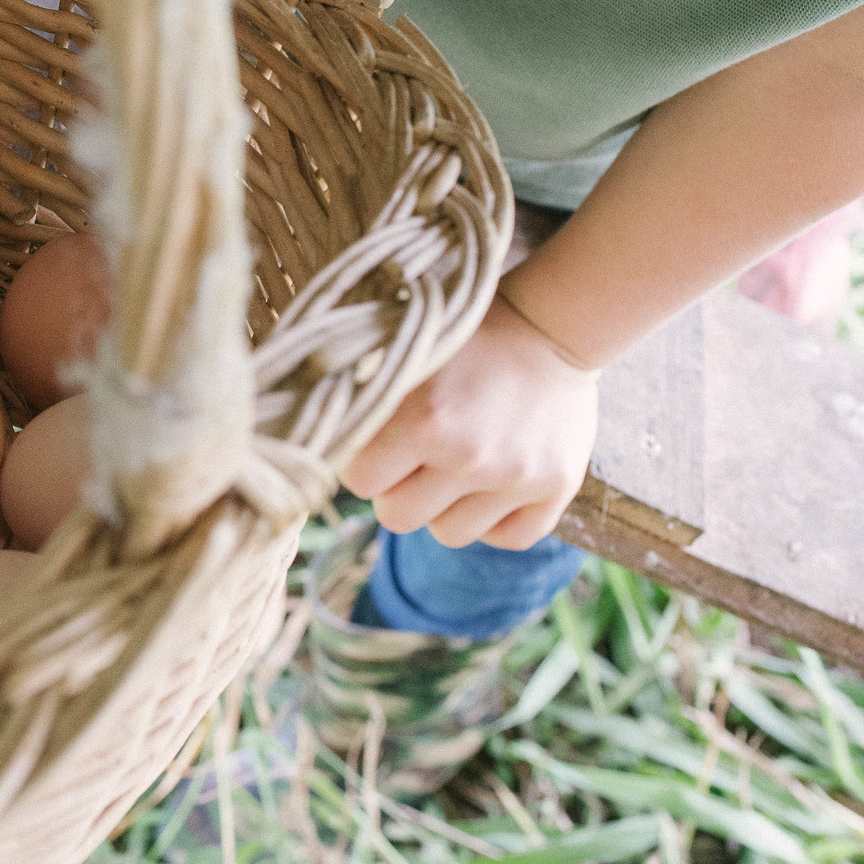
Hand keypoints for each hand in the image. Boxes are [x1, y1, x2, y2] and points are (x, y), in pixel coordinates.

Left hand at [341, 295, 598, 549]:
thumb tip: (306, 433)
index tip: (377, 445)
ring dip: (444, 508)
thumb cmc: (466, 338)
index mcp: (423, 421)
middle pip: (398, 517)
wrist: (552, 324)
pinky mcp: (557, 487)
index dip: (365, 464)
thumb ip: (364, 396)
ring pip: (450, 534)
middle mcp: (470, 456)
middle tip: (413, 459)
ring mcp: (516, 477)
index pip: (361, 483)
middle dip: (397, 490)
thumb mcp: (406, 353)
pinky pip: (511, 539)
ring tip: (455, 466)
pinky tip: (490, 487)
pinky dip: (496, 522)